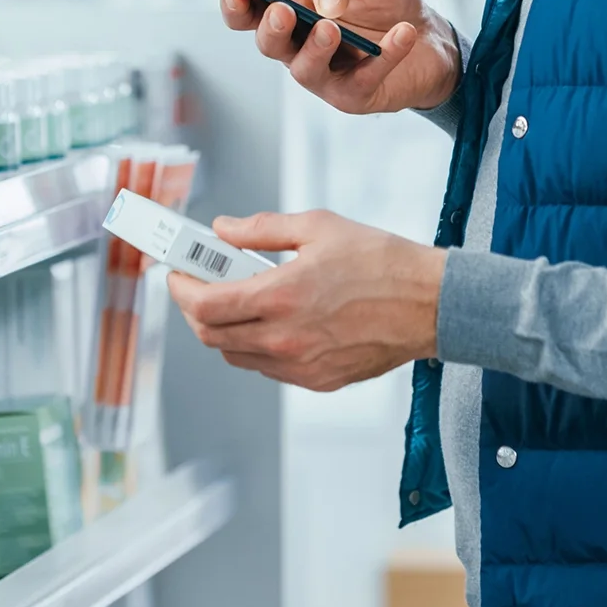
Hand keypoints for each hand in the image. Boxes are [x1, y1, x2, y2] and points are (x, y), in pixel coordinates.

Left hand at [168, 210, 444, 391]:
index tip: (176, 272)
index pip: (205, 305)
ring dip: (224, 330)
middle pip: (211, 336)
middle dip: (195, 310)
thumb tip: (223, 230)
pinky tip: (271, 321)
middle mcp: (284, 338)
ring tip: (236, 299)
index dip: (181, 288)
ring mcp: (300, 366)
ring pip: (235, 356)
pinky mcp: (317, 380)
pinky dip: (255, 346)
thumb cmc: (382, 262)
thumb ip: (261, 230)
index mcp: (281, 296)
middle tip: (198, 285)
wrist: (430, 304)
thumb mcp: (318, 226)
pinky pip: (267, 368)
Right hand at [218, 0, 461, 114]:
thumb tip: (324, 2)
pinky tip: (402, 33)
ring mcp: (325, 75)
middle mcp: (299, 47)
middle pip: (269, 44)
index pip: (251, 12)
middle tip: (283, 13)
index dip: (236, 5)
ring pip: (305, 70)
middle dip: (271, 29)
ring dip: (315, 49)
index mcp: (292, 11)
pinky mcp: (356, 95)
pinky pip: (363, 80)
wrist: (430, 33)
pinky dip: (385, 56)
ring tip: (332, 29)